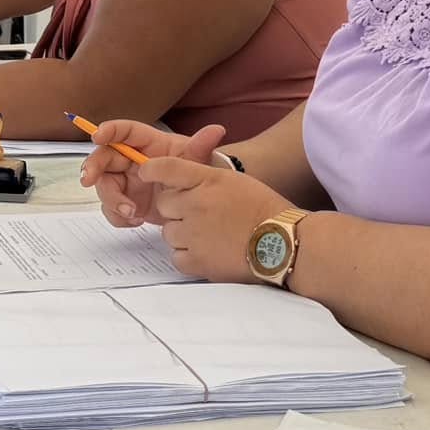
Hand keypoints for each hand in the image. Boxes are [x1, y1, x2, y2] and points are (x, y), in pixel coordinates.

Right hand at [81, 121, 229, 227]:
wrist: (200, 202)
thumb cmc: (197, 173)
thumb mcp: (199, 162)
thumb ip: (202, 147)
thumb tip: (216, 130)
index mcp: (148, 143)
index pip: (125, 131)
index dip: (109, 130)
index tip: (97, 136)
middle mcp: (132, 160)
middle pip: (105, 157)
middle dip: (93, 166)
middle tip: (89, 180)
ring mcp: (127, 181)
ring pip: (104, 184)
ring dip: (111, 199)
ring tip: (132, 212)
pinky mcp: (127, 201)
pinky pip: (111, 208)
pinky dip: (118, 216)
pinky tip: (135, 221)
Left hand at [137, 157, 289, 282]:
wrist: (284, 242)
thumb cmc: (264, 209)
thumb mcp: (234, 180)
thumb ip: (202, 177)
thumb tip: (176, 181)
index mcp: (207, 180)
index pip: (167, 168)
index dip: (151, 170)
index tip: (145, 173)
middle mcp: (196, 204)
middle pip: (164, 204)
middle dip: (176, 209)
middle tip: (198, 215)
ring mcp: (194, 234)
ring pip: (168, 232)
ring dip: (181, 233)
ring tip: (208, 235)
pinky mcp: (197, 261)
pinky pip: (175, 256)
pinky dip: (187, 256)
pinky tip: (208, 251)